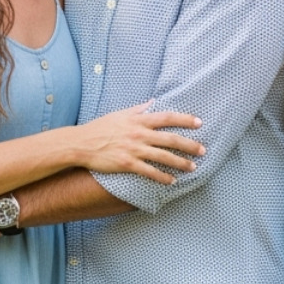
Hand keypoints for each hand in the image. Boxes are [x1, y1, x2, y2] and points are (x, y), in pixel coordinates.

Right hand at [76, 102, 204, 182]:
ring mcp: (134, 150)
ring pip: (163, 157)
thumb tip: (153, 102)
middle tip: (203, 150)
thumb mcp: (120, 114)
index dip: (185, 120)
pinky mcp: (128, 164)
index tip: (199, 123)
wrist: (81, 144)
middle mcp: (139, 134)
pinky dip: (162, 177)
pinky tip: (172, 181)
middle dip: (189, 145)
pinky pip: (149, 172)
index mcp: (138, 120)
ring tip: (192, 167)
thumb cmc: (100, 128)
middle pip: (170, 139)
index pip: (167, 117)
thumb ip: (139, 109)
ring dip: (180, 162)